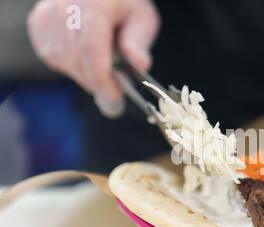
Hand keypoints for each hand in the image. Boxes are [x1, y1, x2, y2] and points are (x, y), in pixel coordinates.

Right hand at [27, 0, 159, 117]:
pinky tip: (82, 58)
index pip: (91, 48)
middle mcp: (66, 4)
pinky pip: (48, 55)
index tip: (114, 99)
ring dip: (81, 73)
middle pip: (74, 57)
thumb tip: (138, 65)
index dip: (101, 79)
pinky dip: (67, 65)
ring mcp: (48, 11)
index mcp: (96, 3)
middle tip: (112, 89)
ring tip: (100, 67)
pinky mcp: (39, 21)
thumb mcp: (143, 18)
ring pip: (59, 59)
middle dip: (94, 81)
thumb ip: (139, 42)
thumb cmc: (124, 4)